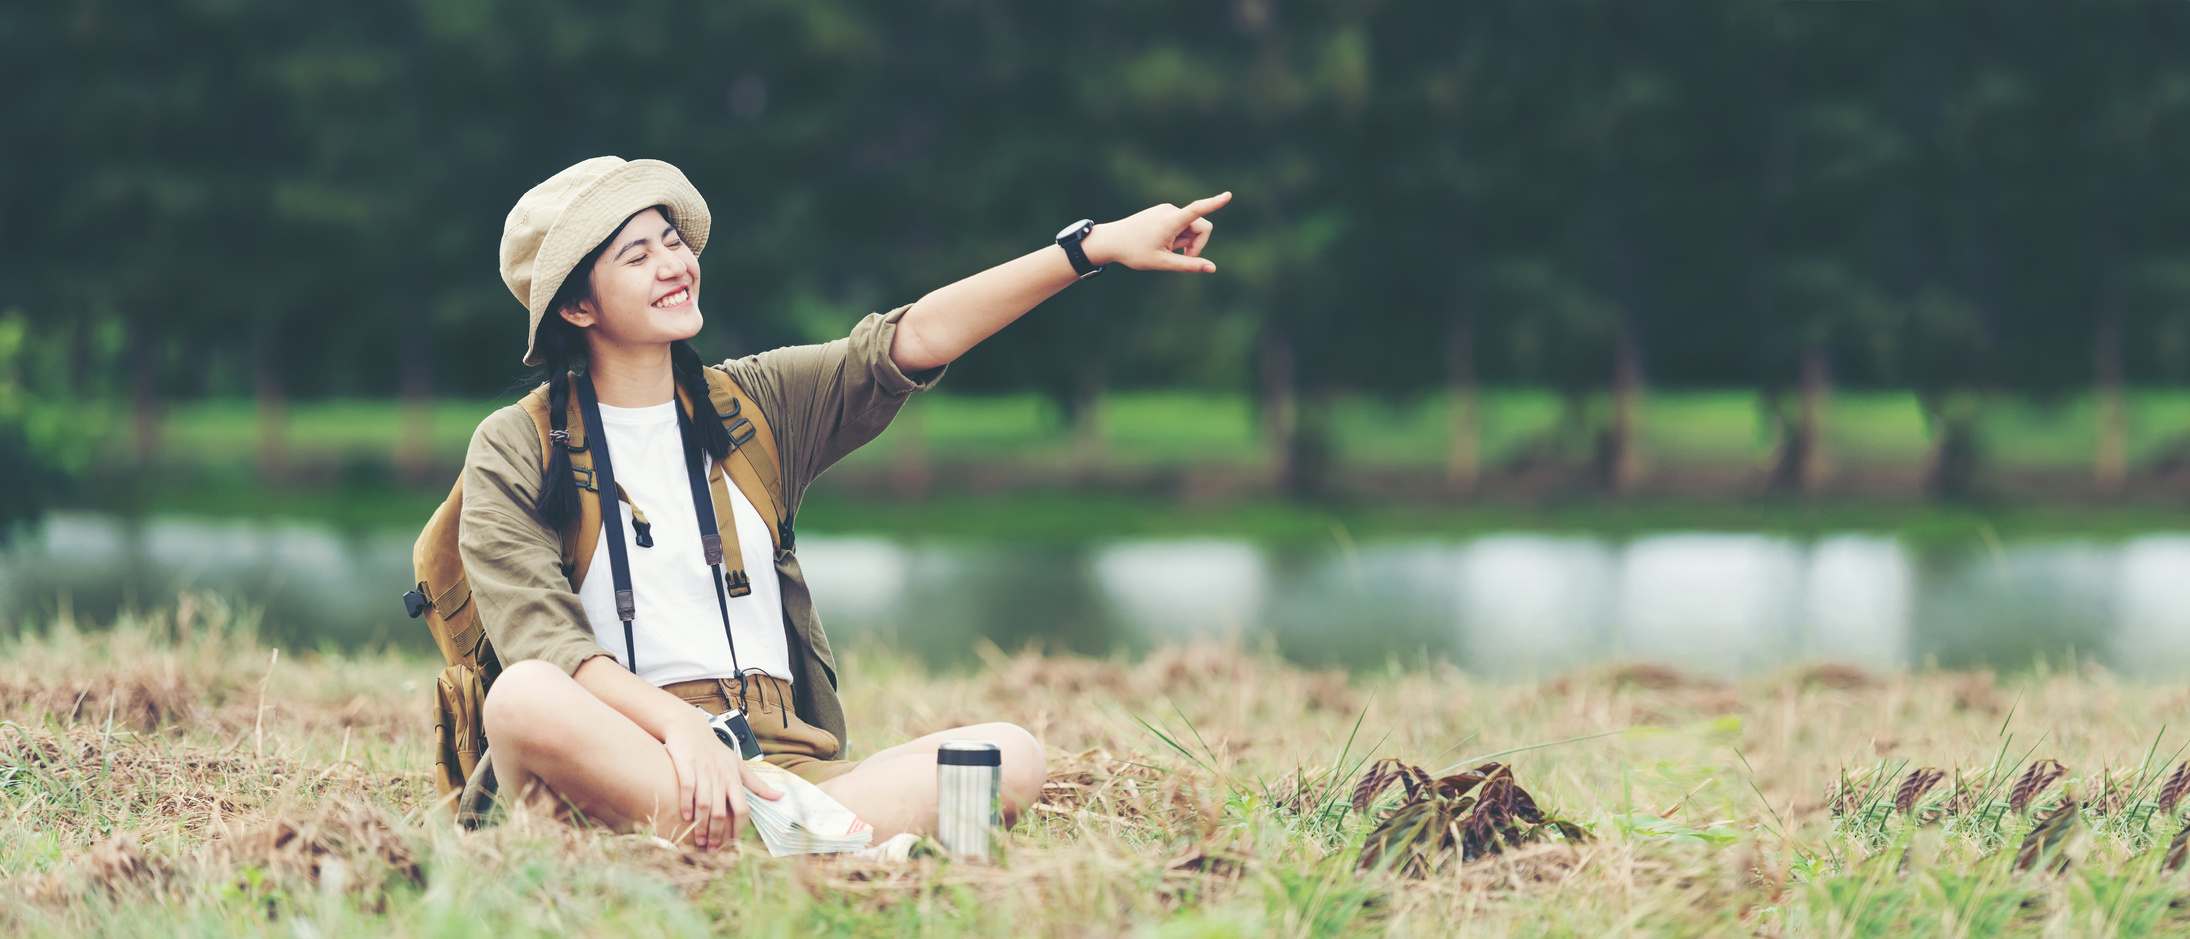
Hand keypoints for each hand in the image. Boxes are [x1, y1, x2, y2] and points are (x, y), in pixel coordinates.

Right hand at [662, 715, 782, 850]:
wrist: (689, 726)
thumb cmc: (715, 750)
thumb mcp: (738, 765)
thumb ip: (757, 784)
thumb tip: (779, 797)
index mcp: (734, 778)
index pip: (741, 808)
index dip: (737, 828)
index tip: (732, 843)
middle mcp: (720, 776)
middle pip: (720, 812)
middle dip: (716, 834)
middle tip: (712, 849)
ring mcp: (703, 771)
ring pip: (704, 804)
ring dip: (700, 826)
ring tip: (698, 840)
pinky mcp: (686, 765)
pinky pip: (687, 789)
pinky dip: (686, 804)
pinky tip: (685, 816)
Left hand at [1081, 192, 1230, 272]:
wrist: (1111, 240)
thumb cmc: (1135, 253)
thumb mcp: (1162, 263)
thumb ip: (1189, 265)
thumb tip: (1212, 267)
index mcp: (1170, 222)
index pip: (1196, 211)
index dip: (1214, 203)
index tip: (1228, 195)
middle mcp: (1170, 211)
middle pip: (1200, 228)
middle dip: (1196, 244)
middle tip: (1180, 257)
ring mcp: (1167, 209)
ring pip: (1191, 227)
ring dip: (1184, 241)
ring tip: (1164, 247)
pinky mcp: (1164, 211)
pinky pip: (1181, 224)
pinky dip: (1177, 236)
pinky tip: (1160, 241)